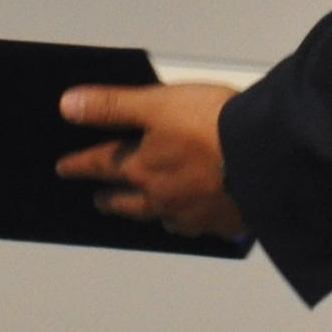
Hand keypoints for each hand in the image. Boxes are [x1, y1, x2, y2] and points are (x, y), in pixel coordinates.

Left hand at [55, 81, 246, 241]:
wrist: (266, 155)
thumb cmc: (215, 125)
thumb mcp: (156, 102)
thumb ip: (112, 105)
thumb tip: (68, 106)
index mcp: (144, 167)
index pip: (103, 164)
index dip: (81, 164)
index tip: (65, 168)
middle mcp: (164, 196)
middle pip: (129, 201)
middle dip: (112, 200)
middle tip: (99, 200)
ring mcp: (195, 212)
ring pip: (164, 219)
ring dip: (151, 215)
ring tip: (148, 213)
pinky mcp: (226, 220)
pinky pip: (203, 228)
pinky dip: (196, 223)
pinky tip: (199, 221)